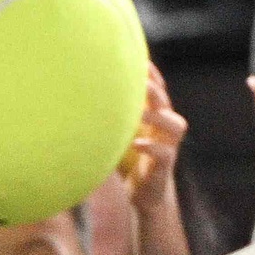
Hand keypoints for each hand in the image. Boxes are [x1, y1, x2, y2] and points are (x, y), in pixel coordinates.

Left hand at [118, 63, 187, 208]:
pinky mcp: (165, 167)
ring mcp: (168, 146)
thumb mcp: (118, 134)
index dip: (150, 73)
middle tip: (137, 81)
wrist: (143, 196)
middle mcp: (164, 128)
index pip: (157, 89)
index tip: (136, 59)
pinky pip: (164, 153)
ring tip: (139, 113)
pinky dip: (151, 147)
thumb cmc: (127, 161)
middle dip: (153, 88)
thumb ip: (109, 116)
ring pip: (174, 124)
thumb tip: (80, 94)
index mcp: (154, 117)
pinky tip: (136, 143)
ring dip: (157, 116)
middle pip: (165, 101)